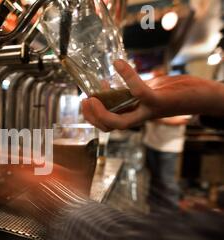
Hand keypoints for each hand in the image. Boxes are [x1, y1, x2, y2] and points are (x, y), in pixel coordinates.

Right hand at [82, 60, 223, 131]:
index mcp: (136, 115)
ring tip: (90, 97)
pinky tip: (117, 63)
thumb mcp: (147, 88)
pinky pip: (139, 92)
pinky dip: (127, 77)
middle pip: (111, 127)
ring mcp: (149, 112)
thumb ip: (128, 89)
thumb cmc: (175, 91)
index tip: (85, 101)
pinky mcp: (159, 102)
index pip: (110, 124)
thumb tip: (106, 82)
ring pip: (121, 121)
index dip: (94, 117)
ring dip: (102, 112)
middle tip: (84, 102)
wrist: (204, 95)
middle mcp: (141, 117)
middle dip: (93, 118)